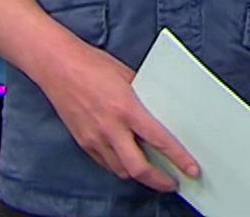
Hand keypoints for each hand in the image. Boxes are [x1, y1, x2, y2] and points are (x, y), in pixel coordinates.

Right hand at [38, 41, 200, 192]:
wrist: (58, 66)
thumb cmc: (93, 65)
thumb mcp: (127, 76)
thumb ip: (143, 98)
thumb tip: (159, 113)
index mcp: (127, 108)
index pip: (159, 140)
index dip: (179, 158)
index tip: (191, 169)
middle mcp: (111, 127)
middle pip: (138, 168)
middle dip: (159, 181)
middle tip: (173, 183)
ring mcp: (94, 138)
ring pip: (121, 170)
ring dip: (139, 175)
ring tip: (153, 174)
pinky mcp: (83, 142)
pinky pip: (105, 163)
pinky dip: (119, 166)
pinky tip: (128, 161)